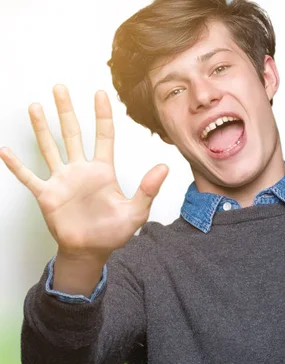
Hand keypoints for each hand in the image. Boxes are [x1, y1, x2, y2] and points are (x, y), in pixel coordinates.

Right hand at [0, 85, 167, 258]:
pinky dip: (16, 165)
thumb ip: (148, 190)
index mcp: (103, 171)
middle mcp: (81, 170)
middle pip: (72, 134)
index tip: (99, 93)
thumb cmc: (113, 232)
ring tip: (35, 106)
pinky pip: (29, 177)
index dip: (102, 115)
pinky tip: (5, 150)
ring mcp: (62, 181)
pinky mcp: (47, 195)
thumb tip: (164, 168)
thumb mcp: (136, 211)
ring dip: (41, 128)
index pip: (104, 136)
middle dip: (66, 111)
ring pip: (50, 148)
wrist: (91, 251)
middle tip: (60, 87)